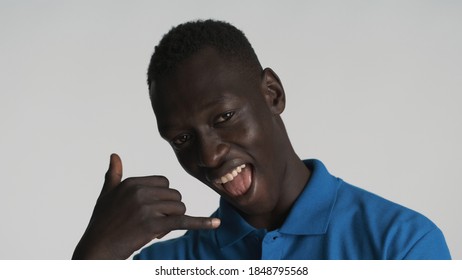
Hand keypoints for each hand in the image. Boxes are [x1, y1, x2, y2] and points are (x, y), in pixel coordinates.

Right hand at [72, 153, 219, 258]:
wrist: (96, 249)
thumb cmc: (102, 223)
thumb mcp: (106, 195)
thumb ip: (114, 175)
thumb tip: (114, 155)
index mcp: (132, 182)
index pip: (164, 183)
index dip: (162, 198)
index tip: (149, 210)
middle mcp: (140, 192)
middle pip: (174, 196)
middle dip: (169, 210)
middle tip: (152, 224)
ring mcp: (147, 208)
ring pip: (179, 208)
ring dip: (171, 221)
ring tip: (153, 231)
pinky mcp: (153, 225)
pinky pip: (183, 221)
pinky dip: (201, 223)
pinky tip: (216, 224)